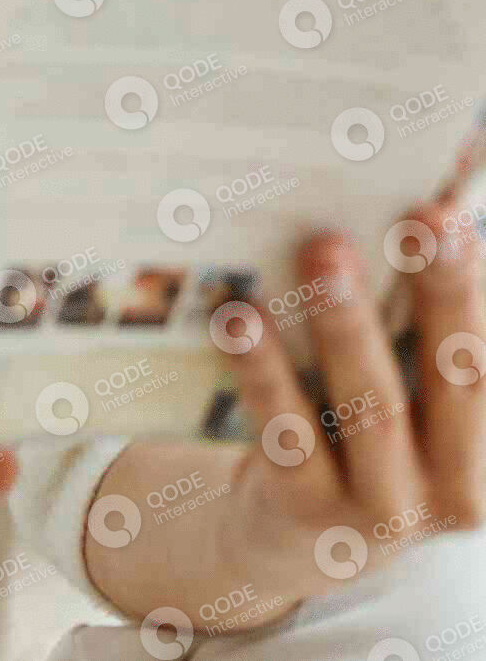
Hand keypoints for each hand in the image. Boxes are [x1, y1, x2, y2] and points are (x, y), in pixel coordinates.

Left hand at [213, 199, 484, 609]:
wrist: (299, 535)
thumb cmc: (368, 427)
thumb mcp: (410, 377)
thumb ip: (425, 300)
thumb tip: (447, 166)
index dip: (476, 289)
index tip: (457, 215)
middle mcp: (459, 484)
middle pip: (459, 380)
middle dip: (444, 294)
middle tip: (421, 217)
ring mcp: (386, 507)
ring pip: (373, 410)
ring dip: (349, 325)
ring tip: (323, 251)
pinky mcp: (308, 511)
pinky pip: (287, 437)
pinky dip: (264, 374)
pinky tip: (239, 318)